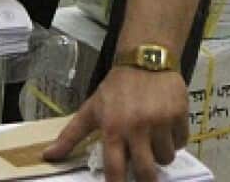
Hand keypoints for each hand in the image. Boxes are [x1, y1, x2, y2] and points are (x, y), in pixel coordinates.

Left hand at [43, 67, 189, 181]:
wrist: (145, 60)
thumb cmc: (115, 89)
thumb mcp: (91, 110)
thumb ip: (70, 136)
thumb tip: (47, 156)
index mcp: (113, 129)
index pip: (115, 168)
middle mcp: (138, 127)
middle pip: (147, 171)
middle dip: (147, 179)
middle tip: (145, 174)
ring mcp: (161, 121)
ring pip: (166, 157)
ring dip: (161, 154)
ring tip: (153, 140)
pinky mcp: (180, 114)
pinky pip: (182, 142)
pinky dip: (176, 140)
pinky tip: (167, 128)